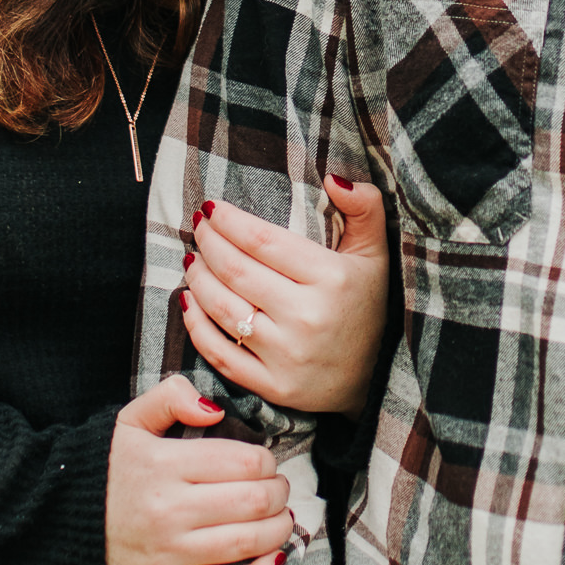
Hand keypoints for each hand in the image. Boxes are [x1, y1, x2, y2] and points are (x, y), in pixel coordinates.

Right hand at [105, 376, 294, 564]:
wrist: (52, 526)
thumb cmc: (103, 472)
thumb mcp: (128, 421)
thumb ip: (171, 397)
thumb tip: (215, 409)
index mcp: (162, 465)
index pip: (244, 461)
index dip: (266, 462)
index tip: (264, 464)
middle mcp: (167, 510)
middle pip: (253, 502)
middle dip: (278, 494)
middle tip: (278, 491)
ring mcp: (167, 554)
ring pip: (248, 542)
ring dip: (278, 530)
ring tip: (280, 520)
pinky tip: (270, 560)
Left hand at [183, 177, 387, 415]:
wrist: (372, 379)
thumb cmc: (366, 306)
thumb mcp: (376, 254)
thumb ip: (364, 208)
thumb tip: (332, 178)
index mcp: (332, 279)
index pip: (263, 240)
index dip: (229, 221)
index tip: (212, 208)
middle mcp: (308, 318)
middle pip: (236, 271)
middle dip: (208, 243)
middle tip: (198, 227)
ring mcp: (288, 355)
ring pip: (222, 308)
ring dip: (197, 278)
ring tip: (191, 259)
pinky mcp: (272, 385)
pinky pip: (220, 353)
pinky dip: (195, 325)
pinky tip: (188, 301)